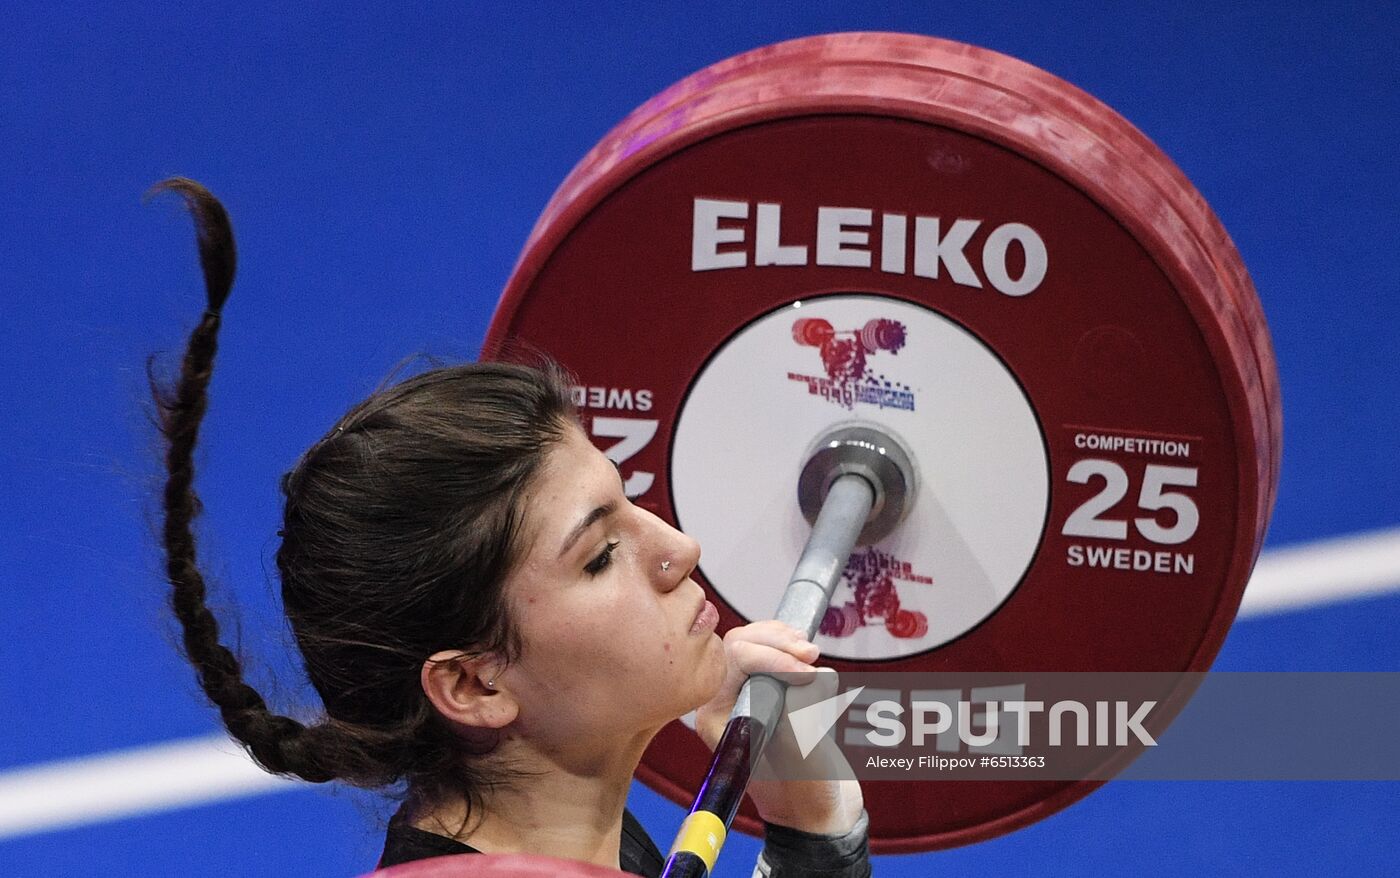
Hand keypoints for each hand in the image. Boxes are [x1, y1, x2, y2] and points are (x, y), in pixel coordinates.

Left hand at [693, 621, 864, 835]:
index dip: (771, 657)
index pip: (733, 659)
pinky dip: (794, 651)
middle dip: (778, 642)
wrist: (820, 813)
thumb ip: (797, 716)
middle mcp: (727, 704)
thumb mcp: (802, 756)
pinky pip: (774, 653)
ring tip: (812, 657)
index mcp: (718, 718)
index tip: (805, 673)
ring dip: (787, 642)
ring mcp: (748, 696)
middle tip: (811, 655)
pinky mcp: (771, 692)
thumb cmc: (806, 795)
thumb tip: (807, 678)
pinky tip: (811, 664)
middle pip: (741, 643)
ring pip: (757, 642)